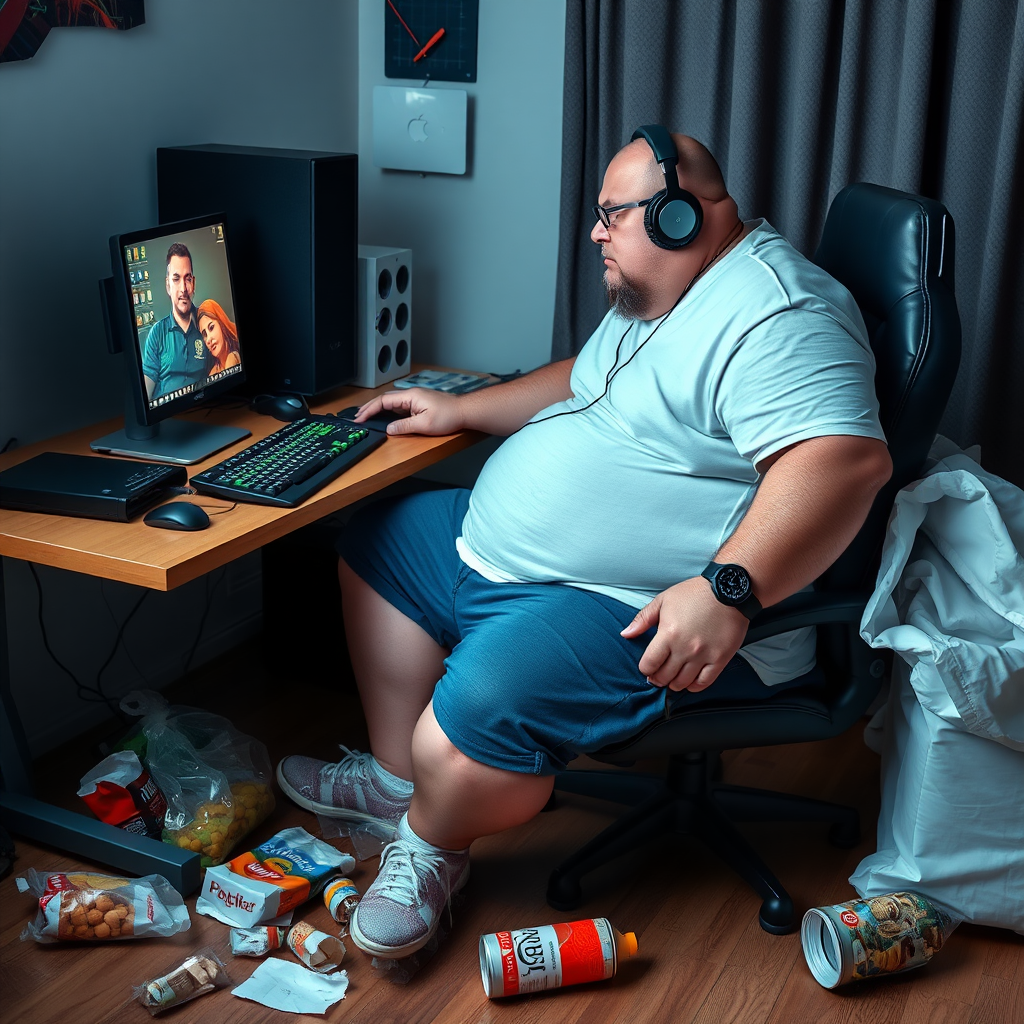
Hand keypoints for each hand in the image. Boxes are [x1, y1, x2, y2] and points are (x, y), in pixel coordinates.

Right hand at [354, 388, 464, 436]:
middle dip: (369, 408)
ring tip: (366, 416)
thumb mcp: (425, 425)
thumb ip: (405, 426)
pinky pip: (399, 407)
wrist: (465, 411)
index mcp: (410, 396)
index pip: (384, 401)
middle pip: (385, 400)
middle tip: (357, 417)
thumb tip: (388, 429)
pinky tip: (384, 417)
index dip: (370, 410)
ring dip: (378, 409)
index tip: (360, 418)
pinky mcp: (419, 404)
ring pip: (391, 403)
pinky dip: (388, 411)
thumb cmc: (449, 416)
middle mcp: (411, 395)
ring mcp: (415, 399)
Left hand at [620, 577, 748, 691]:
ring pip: (683, 683)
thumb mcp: (663, 600)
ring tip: (672, 678)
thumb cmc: (695, 593)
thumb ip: (642, 619)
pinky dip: (694, 686)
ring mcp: (703, 655)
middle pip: (664, 677)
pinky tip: (690, 682)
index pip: (649, 664)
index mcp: (668, 634)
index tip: (647, 667)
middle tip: (658, 676)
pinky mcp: (720, 658)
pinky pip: (704, 682)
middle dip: (657, 679)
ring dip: (674, 684)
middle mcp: (685, 648)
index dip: (645, 669)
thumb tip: (626, 634)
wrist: (729, 590)